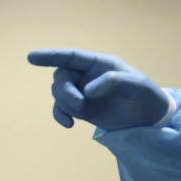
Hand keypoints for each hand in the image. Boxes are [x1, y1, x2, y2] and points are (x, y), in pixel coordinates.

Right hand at [27, 48, 171, 130]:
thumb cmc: (146, 96)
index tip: (31, 57)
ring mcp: (82, 92)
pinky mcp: (81, 109)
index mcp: (98, 63)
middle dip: (64, 91)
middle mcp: (86, 76)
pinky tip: (70, 125)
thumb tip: (87, 90)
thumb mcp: (136, 85)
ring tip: (83, 113)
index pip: (70, 57)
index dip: (50, 56)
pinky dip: (60, 116)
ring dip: (65, 104)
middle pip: (61, 77)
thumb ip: (113, 82)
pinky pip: (61, 109)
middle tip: (79, 105)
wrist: (149, 119)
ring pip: (59, 93)